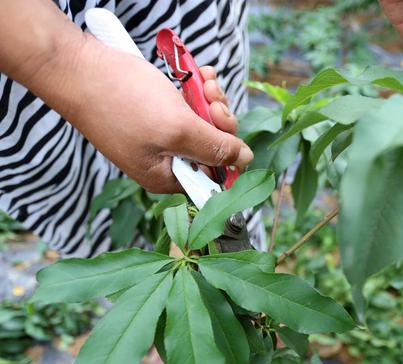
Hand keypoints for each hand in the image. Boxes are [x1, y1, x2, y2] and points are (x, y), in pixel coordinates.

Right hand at [0, 0, 251, 194]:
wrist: (78, 66)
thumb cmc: (122, 101)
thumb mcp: (177, 130)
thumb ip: (214, 148)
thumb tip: (244, 160)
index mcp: (167, 177)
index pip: (215, 178)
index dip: (229, 154)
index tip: (226, 130)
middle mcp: (165, 160)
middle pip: (213, 147)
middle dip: (220, 120)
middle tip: (211, 99)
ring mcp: (160, 135)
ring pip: (204, 123)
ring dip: (211, 100)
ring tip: (204, 82)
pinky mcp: (155, 112)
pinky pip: (190, 106)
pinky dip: (199, 90)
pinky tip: (200, 76)